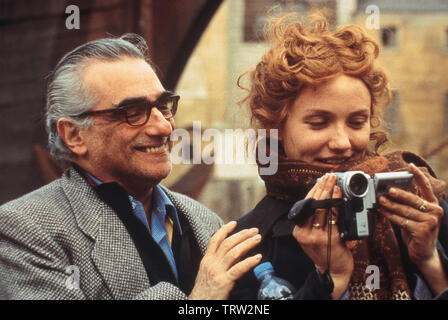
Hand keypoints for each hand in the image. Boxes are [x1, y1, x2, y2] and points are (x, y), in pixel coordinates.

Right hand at [189, 221, 261, 299]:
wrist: (199, 304)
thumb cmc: (205, 290)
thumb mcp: (208, 272)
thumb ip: (219, 261)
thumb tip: (236, 252)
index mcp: (207, 260)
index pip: (215, 240)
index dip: (225, 230)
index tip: (235, 223)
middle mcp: (211, 263)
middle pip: (227, 244)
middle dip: (242, 235)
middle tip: (254, 230)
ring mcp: (217, 272)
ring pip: (233, 253)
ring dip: (247, 244)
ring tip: (257, 239)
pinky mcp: (224, 282)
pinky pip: (238, 269)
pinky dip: (249, 262)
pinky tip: (258, 257)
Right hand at [292, 173, 353, 298]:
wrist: (333, 271)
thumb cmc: (325, 252)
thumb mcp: (312, 236)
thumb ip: (314, 221)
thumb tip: (322, 198)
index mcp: (298, 231)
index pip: (304, 205)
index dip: (312, 190)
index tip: (320, 180)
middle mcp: (305, 233)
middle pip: (312, 204)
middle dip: (321, 187)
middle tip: (329, 177)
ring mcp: (316, 236)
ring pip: (322, 209)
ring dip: (329, 193)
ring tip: (335, 182)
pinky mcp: (330, 239)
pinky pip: (333, 217)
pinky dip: (337, 204)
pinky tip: (340, 196)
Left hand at [377, 163, 447, 293]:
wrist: (424, 253)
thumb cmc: (417, 231)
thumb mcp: (416, 216)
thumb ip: (409, 205)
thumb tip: (389, 193)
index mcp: (434, 205)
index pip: (426, 187)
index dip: (418, 175)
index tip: (410, 166)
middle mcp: (435, 211)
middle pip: (413, 199)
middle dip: (398, 194)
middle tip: (387, 189)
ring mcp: (430, 222)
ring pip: (405, 210)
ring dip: (390, 205)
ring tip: (380, 200)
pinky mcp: (422, 231)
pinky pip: (402, 220)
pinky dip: (390, 215)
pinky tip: (382, 212)